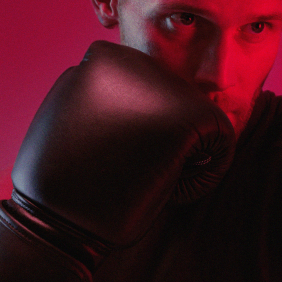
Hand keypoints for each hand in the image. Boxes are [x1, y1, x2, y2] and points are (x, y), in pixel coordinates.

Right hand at [0, 41, 234, 281]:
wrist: (59, 222)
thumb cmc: (64, 183)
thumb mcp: (70, 117)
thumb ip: (104, 95)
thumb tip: (144, 93)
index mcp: (103, 58)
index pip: (146, 90)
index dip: (133, 128)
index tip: (108, 153)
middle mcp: (135, 60)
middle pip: (175, 101)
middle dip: (162, 136)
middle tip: (126, 168)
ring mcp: (163, 86)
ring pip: (199, 120)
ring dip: (182, 153)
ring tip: (141, 175)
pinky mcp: (190, 117)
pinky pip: (222, 145)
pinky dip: (204, 175)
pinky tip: (167, 187)